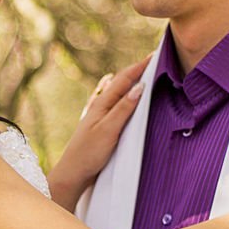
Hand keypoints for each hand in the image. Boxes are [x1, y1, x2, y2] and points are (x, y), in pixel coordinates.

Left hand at [48, 57, 150, 211]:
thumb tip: (139, 87)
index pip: (124, 79)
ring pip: (120, 92)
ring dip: (133, 82)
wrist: (73, 173)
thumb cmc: (89, 153)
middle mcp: (101, 106)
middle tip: (154, 60)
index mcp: (102, 104)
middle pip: (122, 82)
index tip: (155, 55)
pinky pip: (118, 104)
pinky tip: (130, 98)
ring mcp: (101, 115)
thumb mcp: (109, 130)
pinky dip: (128, 96)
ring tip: (147, 73)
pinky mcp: (103, 125)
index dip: (140, 67)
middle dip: (138, 70)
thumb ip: (123, 109)